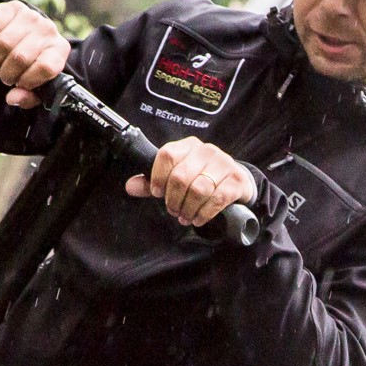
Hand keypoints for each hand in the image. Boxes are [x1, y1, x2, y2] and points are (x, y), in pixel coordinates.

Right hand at [0, 0, 69, 108]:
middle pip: (20, 57)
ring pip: (3, 43)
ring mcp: (30, 16)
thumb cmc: (33, 64)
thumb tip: (13, 98)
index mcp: (59, 50)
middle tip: (4, 77)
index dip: (28, 81)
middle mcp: (48, 30)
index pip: (46, 68)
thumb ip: (29, 97)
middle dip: (7, 73)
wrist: (28, 33)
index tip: (20, 84)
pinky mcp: (12, 7)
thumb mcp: (36, 84)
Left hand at [128, 137, 256, 227]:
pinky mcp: (236, 181)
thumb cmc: (201, 179)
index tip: (157, 194)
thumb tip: (130, 186)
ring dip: (188, 209)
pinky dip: (204, 213)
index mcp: (188, 146)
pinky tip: (198, 219)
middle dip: (173, 199)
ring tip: (184, 217)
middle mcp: (206, 151)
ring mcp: (224, 164)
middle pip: (181, 176)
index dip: (158, 177)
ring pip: (198, 189)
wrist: (236, 182)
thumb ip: (153, 182)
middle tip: (173, 210)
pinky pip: (217, 199)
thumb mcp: (176, 178)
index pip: (167, 155)